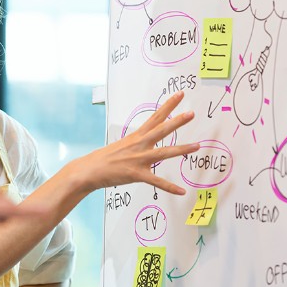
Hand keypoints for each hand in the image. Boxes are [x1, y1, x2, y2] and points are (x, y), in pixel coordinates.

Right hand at [68, 91, 198, 195]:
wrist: (89, 170)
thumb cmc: (104, 159)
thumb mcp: (122, 145)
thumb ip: (136, 143)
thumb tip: (144, 143)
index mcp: (136, 136)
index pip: (155, 117)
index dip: (169, 105)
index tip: (180, 95)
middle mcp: (139, 144)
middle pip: (162, 130)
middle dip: (178, 121)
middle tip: (192, 114)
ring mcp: (139, 159)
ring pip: (165, 153)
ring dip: (182, 149)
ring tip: (197, 146)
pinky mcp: (136, 174)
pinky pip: (157, 181)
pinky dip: (170, 187)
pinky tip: (182, 191)